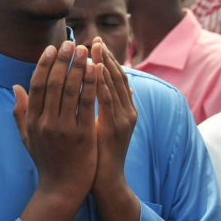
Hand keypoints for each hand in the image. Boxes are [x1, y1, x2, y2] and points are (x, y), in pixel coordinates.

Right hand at [12, 41, 97, 201]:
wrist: (62, 189)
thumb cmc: (47, 161)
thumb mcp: (28, 137)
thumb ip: (21, 112)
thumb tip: (15, 87)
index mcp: (33, 121)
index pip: (37, 86)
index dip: (44, 65)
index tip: (52, 48)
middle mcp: (45, 122)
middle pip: (53, 84)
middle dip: (63, 61)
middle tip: (72, 43)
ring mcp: (64, 128)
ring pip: (70, 90)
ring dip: (78, 67)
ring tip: (86, 50)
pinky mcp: (82, 134)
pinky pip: (87, 103)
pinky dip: (92, 84)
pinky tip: (97, 69)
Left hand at [90, 39, 136, 199]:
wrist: (105, 181)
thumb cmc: (101, 154)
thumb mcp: (106, 126)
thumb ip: (111, 106)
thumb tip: (117, 87)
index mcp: (125, 110)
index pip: (117, 78)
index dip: (107, 59)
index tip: (95, 43)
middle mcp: (128, 112)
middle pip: (118, 77)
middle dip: (105, 57)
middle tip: (94, 39)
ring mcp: (124, 119)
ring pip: (114, 85)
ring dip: (103, 64)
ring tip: (92, 48)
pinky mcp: (115, 128)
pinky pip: (107, 100)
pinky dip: (101, 83)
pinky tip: (93, 69)